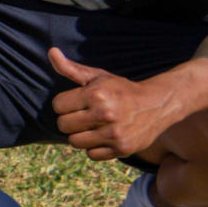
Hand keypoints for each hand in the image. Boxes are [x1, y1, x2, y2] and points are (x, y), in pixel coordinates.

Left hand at [48, 48, 179, 160]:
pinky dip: (94, 148)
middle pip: (63, 125)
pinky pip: (91, 155)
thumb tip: (51, 52)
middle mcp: (105, 114)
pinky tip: (102, 137)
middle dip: (69, 119)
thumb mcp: (98, 76)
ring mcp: (114, 134)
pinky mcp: (122, 149)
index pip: (58, 105)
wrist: (157, 104)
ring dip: (79, 135)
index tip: (76, 102)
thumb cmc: (121, 89)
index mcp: (96, 94)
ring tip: (91, 126)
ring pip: (74, 142)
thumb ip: (71, 68)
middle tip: (82, 115)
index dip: (64, 103)